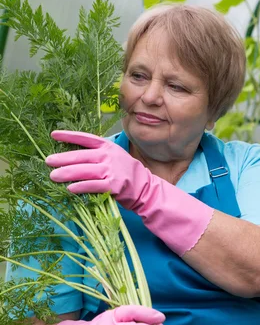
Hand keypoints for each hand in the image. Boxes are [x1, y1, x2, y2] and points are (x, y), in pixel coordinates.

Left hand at [46, 130, 213, 256]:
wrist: (146, 189)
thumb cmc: (127, 175)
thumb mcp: (115, 159)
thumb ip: (99, 156)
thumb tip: (74, 159)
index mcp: (109, 147)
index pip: (86, 138)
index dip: (69, 136)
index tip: (54, 135)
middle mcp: (109, 156)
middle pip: (81, 156)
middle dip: (62, 159)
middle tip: (48, 161)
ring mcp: (112, 170)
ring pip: (84, 170)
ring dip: (66, 173)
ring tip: (53, 176)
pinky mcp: (113, 185)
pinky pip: (92, 185)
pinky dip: (80, 187)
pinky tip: (70, 189)